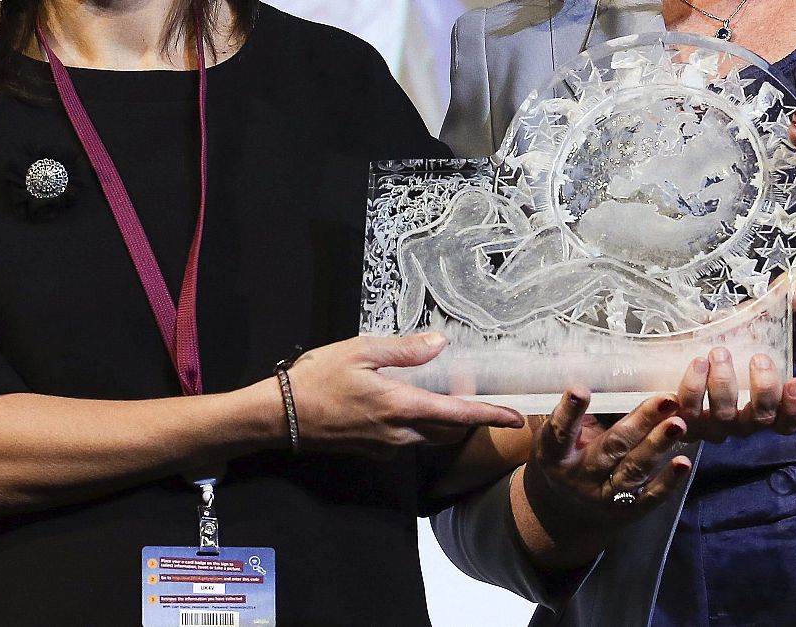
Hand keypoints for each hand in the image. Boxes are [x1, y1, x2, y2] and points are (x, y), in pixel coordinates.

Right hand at [284, 333, 523, 458]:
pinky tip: (406, 400)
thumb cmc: (317, 379)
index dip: (489, 416)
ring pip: (430, 436)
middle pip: (449, 429)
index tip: (515, 418)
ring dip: (443, 418)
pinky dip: (419, 423)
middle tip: (472, 387)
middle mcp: (399, 434)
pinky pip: (408, 439)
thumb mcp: (360, 351)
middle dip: (467, 413)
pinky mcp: (373, 452)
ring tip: (441, 389)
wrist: (280, 416)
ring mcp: (385, 447)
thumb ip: (404, 350)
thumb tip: (440, 344)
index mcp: (400, 406)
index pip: (458, 415)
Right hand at [512, 387, 690, 568]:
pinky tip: (684, 463)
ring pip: (633, 470)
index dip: (568, 413)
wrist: (564, 510)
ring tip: (679, 424)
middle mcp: (579, 476)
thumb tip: (593, 371)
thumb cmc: (564, 455)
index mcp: (554, 454)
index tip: (580, 389)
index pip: (560, 432)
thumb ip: (571, 412)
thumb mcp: (555, 435)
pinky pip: (649, 497)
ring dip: (658, 446)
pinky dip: (668, 481)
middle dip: (639, 423)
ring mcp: (604, 496)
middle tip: (665, 400)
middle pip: (610, 448)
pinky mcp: (627, 511)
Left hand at [675, 268, 795, 441]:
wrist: (667, 350)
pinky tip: (695, 363)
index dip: (795, 408)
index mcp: (761, 403)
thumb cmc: (716, 341)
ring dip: (724, 385)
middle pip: (760, 419)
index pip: (788, 421)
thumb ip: (780, 304)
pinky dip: (693, 389)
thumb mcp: (748, 322)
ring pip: (724, 418)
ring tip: (718, 352)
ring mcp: (710, 425)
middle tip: (757, 357)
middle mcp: (739, 420)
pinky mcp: (681, 420)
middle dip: (763, 389)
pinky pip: (688, 413)